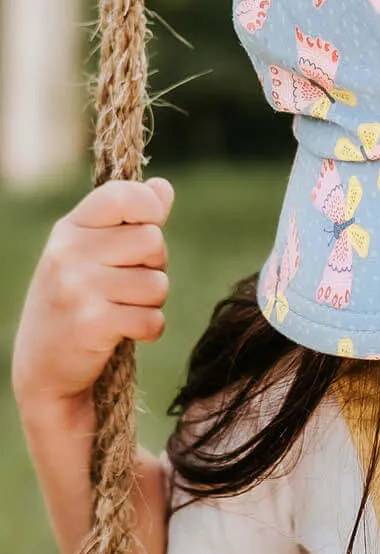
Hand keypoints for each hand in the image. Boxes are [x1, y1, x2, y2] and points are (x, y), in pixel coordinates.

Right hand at [12, 178, 174, 416]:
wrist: (43, 367)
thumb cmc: (78, 299)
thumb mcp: (93, 252)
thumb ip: (131, 218)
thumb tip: (163, 186)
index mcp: (70, 229)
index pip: (122, 195)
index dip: (149, 208)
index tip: (148, 225)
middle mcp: (68, 253)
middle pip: (153, 241)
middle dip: (155, 265)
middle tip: (129, 282)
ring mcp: (77, 288)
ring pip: (158, 283)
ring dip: (152, 301)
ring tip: (123, 308)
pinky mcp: (91, 324)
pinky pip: (153, 319)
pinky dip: (150, 329)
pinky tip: (126, 331)